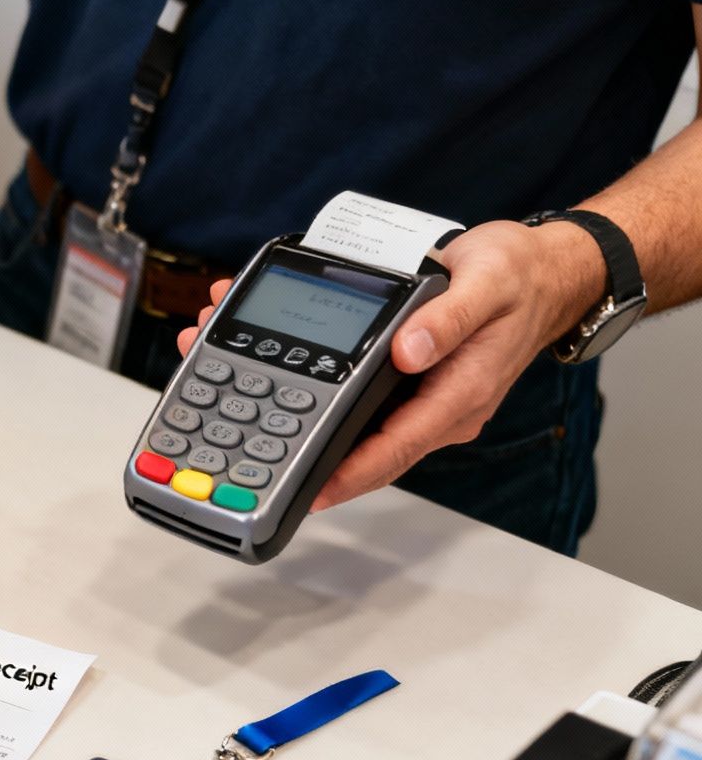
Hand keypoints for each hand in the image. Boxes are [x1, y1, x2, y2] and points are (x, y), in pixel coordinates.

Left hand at [175, 220, 603, 511]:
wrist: (542, 269)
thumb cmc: (520, 279)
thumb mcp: (489, 287)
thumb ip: (448, 321)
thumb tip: (407, 351)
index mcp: (455, 398)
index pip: (393, 450)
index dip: (348, 473)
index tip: (306, 490)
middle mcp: (429, 405)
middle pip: (355, 436)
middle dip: (291, 431)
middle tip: (233, 421)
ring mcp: (412, 393)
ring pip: (341, 409)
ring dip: (283, 390)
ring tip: (217, 351)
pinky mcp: (397, 374)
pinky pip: (344, 381)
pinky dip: (302, 363)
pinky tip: (259, 334)